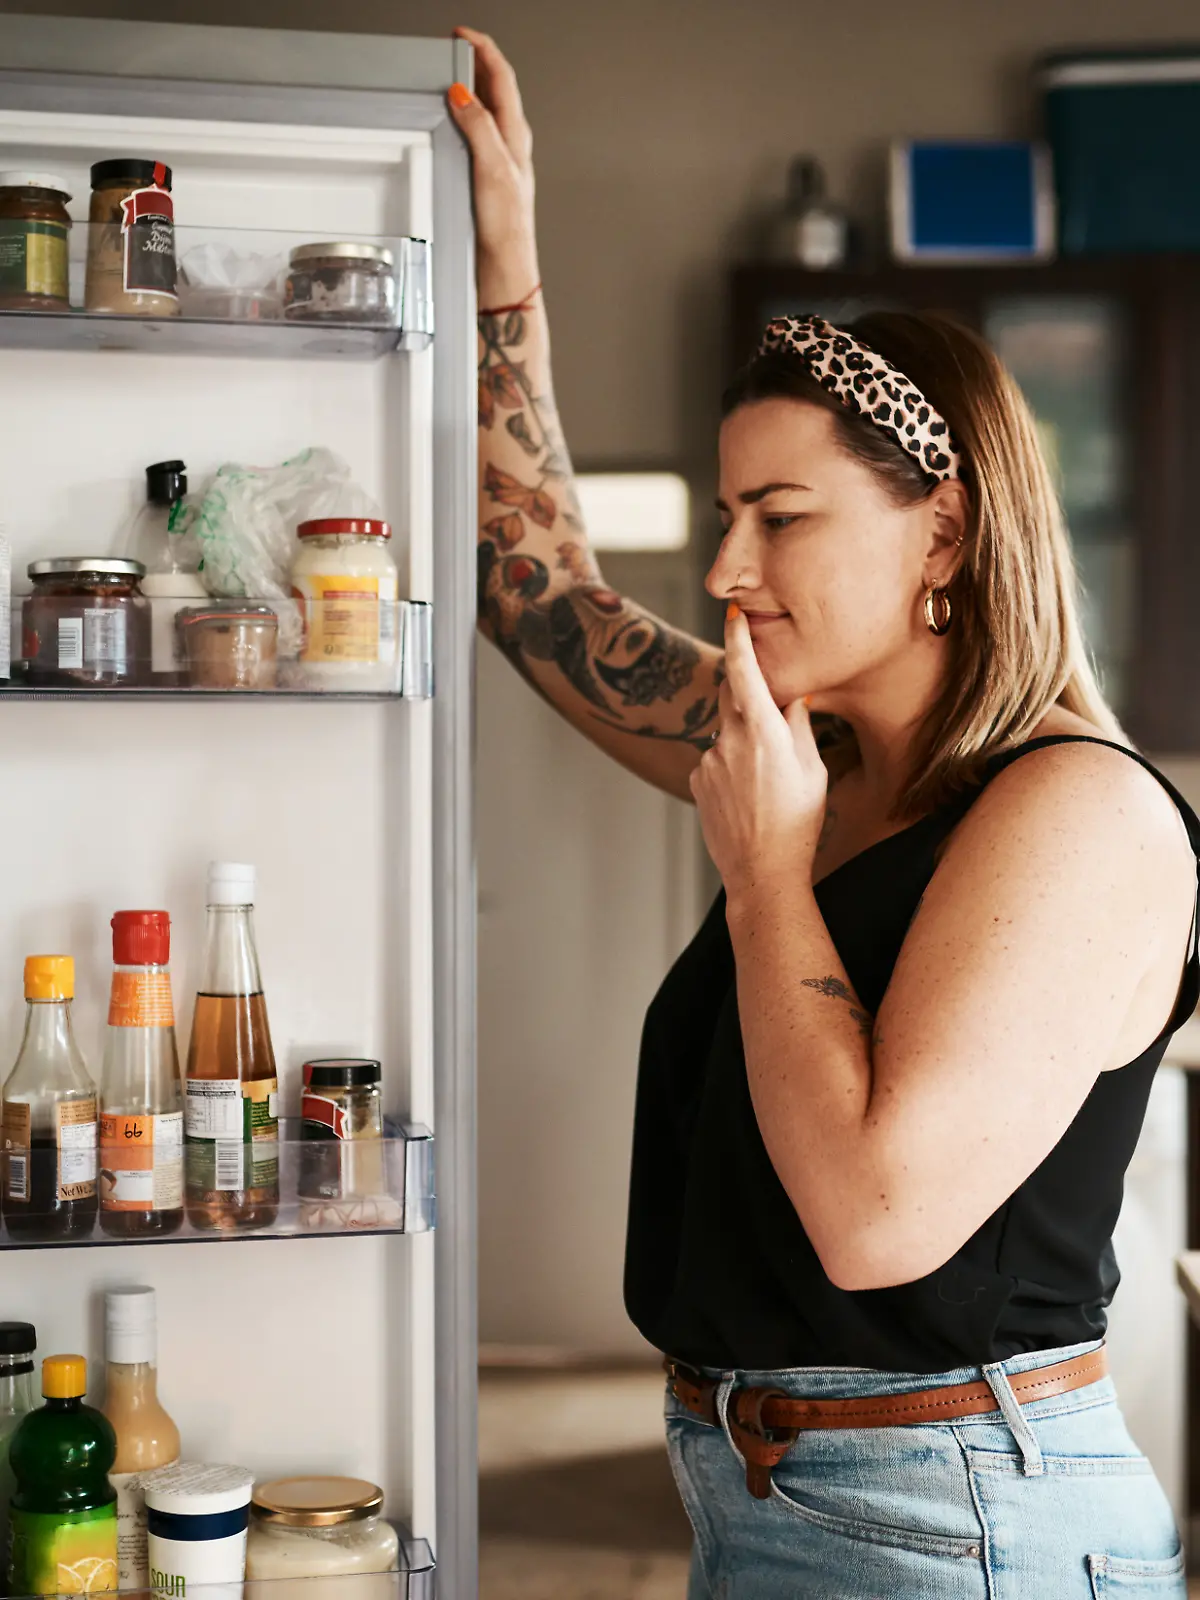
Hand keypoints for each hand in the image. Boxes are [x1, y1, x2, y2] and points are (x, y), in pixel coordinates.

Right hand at [448, 27, 540, 300]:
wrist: (505, 268)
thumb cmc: (506, 228)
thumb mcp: (492, 169)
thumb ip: (479, 128)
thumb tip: (462, 95)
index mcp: (516, 136)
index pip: (502, 78)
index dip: (483, 50)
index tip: (462, 34)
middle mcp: (510, 145)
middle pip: (494, 90)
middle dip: (473, 63)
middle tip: (451, 49)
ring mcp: (499, 160)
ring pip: (485, 111)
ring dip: (468, 89)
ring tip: (450, 75)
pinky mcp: (487, 177)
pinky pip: (475, 135)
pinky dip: (462, 119)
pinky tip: (451, 125)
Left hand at [689, 606, 827, 898]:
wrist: (762, 873)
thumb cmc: (799, 823)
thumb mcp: (813, 770)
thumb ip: (798, 725)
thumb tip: (792, 694)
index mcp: (764, 732)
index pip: (745, 671)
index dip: (738, 638)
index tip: (733, 614)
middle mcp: (730, 741)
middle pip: (732, 696)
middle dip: (749, 697)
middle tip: (772, 724)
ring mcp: (709, 762)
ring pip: (727, 733)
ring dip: (744, 743)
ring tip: (767, 785)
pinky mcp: (698, 782)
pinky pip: (716, 759)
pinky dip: (731, 767)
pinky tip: (748, 798)